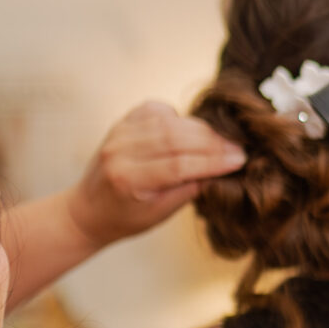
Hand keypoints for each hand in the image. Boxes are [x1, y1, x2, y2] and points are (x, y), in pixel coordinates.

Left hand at [66, 101, 247, 247]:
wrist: (89, 209)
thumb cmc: (127, 217)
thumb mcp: (161, 213)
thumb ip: (190, 188)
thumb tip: (223, 169)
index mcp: (127, 180)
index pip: (178, 165)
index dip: (212, 161)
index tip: (239, 160)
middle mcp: (119, 152)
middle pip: (174, 138)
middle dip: (212, 142)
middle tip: (238, 148)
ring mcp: (118, 133)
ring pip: (168, 121)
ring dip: (201, 128)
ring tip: (224, 140)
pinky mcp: (122, 121)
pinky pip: (156, 110)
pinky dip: (179, 117)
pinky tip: (192, 129)